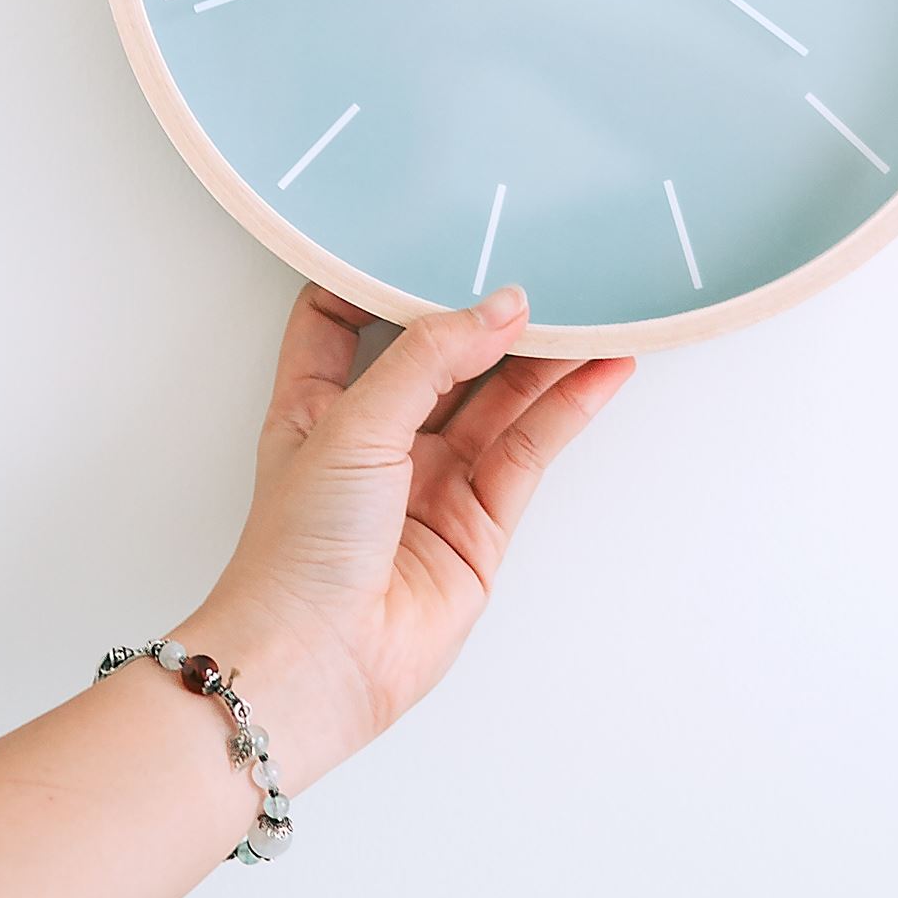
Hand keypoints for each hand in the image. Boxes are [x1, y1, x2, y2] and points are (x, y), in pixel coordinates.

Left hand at [181, 284, 634, 789]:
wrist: (315, 663)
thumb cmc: (296, 554)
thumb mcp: (351, 423)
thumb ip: (428, 358)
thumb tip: (498, 306)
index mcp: (317, 407)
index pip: (340, 322)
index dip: (376, 280)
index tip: (425, 235)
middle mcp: (376, 441)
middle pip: (442, 358)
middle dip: (487, 316)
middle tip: (540, 265)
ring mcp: (431, 483)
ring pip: (499, 401)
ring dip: (545, 357)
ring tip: (595, 307)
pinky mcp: (479, 523)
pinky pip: (531, 450)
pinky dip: (568, 409)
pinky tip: (600, 370)